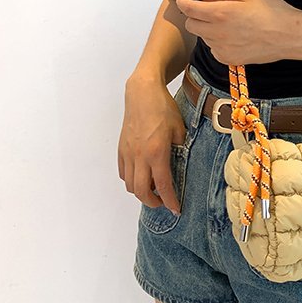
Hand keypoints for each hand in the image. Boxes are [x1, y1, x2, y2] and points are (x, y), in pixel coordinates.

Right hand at [118, 77, 187, 212]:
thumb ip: (179, 149)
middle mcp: (139, 156)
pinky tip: (140, 176)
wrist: (142, 93)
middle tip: (163, 202)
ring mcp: (128, 153)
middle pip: (141, 191)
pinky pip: (123, 172)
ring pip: (129, 184)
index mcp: (157, 152)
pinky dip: (131, 180)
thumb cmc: (163, 108)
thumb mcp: (179, 130)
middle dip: (153, 202)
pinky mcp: (121, 148)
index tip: (176, 209)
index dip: (170, 200)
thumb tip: (180, 162)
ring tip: (152, 190)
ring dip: (140, 192)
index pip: (162, 185)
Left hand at [175, 0, 298, 64]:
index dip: (184, 3)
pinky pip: (214, 50)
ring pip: (203, 37)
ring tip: (228, 24)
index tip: (184, 0)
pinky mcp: (228, 59)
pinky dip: (218, 43)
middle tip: (208, 10)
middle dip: (195, 16)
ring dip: (208, 29)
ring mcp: (222, 48)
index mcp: (220, 13)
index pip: (189, 9)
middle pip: (191, 25)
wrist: (288, 36)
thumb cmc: (271, 11)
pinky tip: (234, 37)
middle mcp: (217, 32)